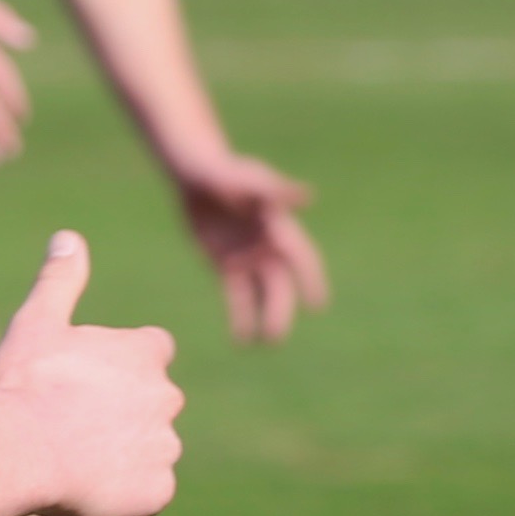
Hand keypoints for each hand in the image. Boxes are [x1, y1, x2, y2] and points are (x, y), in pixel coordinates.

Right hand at [0, 230, 182, 515]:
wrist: (17, 450)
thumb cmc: (24, 384)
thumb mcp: (38, 322)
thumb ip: (61, 280)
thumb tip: (68, 238)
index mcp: (145, 353)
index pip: (154, 351)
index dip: (123, 365)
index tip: (89, 380)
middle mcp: (166, 397)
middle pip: (154, 403)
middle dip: (125, 413)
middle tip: (72, 423)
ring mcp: (165, 447)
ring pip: (151, 450)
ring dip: (124, 454)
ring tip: (73, 459)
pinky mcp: (157, 492)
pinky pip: (149, 493)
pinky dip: (125, 495)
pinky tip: (87, 489)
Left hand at [169, 145, 327, 344]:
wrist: (197, 175)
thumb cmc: (226, 171)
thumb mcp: (248, 180)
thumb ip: (275, 190)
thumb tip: (308, 195)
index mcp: (279, 227)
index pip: (300, 257)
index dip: (311, 279)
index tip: (317, 304)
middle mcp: (268, 246)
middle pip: (279, 284)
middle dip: (280, 310)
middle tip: (276, 336)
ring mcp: (249, 257)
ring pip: (262, 294)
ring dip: (266, 318)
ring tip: (266, 343)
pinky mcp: (227, 265)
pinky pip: (238, 296)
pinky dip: (241, 316)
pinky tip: (242, 339)